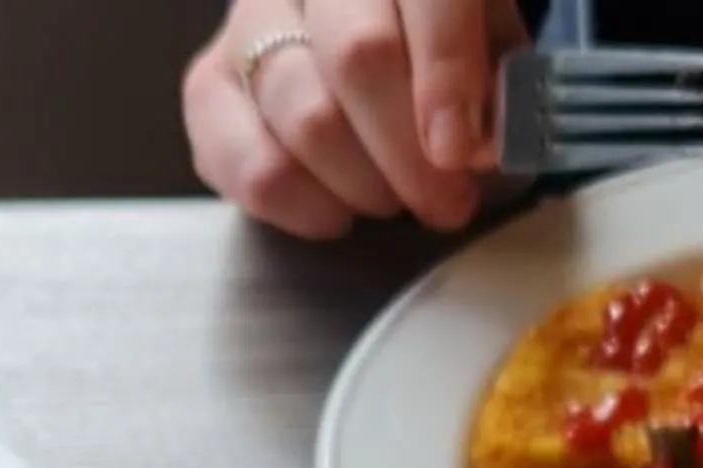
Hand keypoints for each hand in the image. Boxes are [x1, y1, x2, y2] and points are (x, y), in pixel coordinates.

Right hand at [185, 0, 526, 239]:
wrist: (354, 28)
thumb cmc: (431, 38)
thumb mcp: (485, 35)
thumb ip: (493, 79)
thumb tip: (474, 145)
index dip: (445, 75)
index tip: (459, 150)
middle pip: (358, 57)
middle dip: (409, 152)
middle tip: (445, 202)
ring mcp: (251, 23)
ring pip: (306, 118)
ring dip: (363, 185)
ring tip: (393, 199)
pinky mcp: (210, 86)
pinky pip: (251, 167)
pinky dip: (305, 208)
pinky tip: (337, 210)